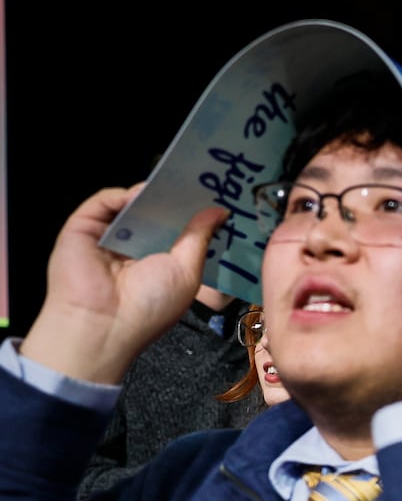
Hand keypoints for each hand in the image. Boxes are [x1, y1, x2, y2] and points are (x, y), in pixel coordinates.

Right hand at [23, 184, 227, 383]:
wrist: (103, 323)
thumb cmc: (152, 304)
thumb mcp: (187, 270)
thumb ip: (199, 238)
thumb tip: (219, 211)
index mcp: (159, 263)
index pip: (176, 231)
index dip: (193, 215)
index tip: (215, 197)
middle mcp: (133, 249)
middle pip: (154, 215)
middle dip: (174, 199)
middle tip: (198, 178)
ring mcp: (107, 237)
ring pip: (130, 206)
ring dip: (150, 195)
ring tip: (174, 181)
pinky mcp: (83, 228)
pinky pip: (103, 203)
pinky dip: (121, 195)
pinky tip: (140, 193)